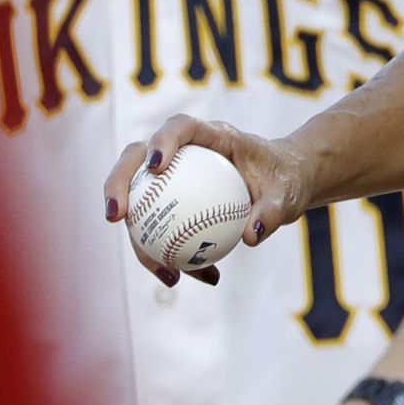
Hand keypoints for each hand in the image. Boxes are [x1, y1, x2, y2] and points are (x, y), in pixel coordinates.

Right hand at [104, 114, 304, 284]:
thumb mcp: (286, 196)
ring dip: (139, 235)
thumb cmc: (285, 181)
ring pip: (139, 199)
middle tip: (117, 217)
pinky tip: (177, 278)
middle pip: (137, 157)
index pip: (180, 127)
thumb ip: (271, 213)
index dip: (161, 141)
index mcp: (213, 136)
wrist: (284, 185)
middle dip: (117, 183)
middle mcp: (184, 150)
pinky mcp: (170, 198)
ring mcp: (172, 175)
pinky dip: (164, 252)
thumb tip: (250, 237)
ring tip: (161, 269)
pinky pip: (157, 225)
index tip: (156, 167)